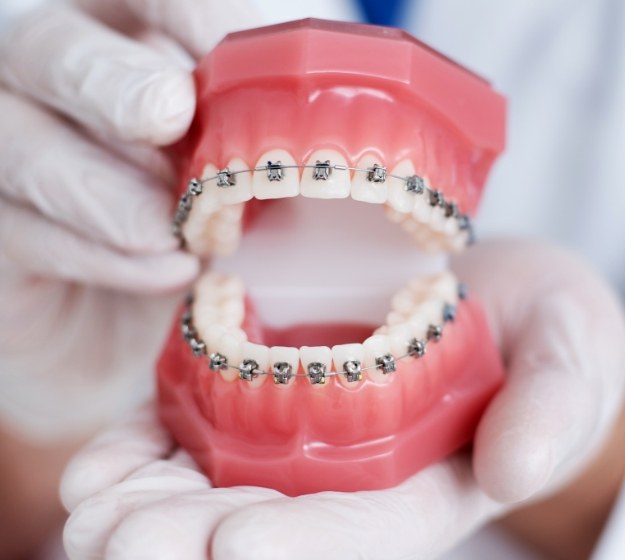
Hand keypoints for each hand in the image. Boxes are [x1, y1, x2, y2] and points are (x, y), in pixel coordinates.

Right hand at [0, 1, 258, 556]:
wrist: (145, 347)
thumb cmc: (214, 253)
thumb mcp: (255, 192)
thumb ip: (273, 151)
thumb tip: (352, 134)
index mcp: (132, 59)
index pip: (144, 2)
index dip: (187, 14)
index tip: (232, 53)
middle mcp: (62, 98)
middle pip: (53, 51)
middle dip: (111, 79)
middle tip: (166, 113)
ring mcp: (16, 165)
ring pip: (18, 142)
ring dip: (100, 186)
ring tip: (171, 232)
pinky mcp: (1, 239)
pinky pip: (24, 232)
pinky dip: (97, 254)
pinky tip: (162, 273)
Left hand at [60, 239, 624, 558]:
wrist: (491, 280)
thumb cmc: (543, 324)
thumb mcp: (569, 352)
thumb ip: (553, 405)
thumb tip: (517, 473)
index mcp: (425, 481)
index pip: (362, 531)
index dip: (301, 544)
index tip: (231, 547)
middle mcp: (353, 470)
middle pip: (270, 517)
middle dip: (192, 537)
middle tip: (117, 540)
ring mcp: (304, 428)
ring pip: (218, 480)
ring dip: (149, 499)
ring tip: (88, 506)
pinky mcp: (268, 380)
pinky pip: (200, 422)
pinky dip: (148, 444)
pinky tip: (99, 462)